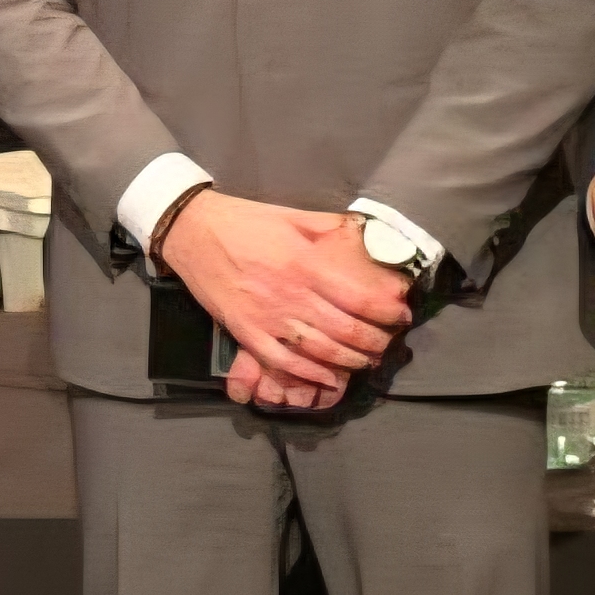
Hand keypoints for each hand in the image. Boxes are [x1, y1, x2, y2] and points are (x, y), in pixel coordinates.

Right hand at [158, 190, 409, 407]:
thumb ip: (331, 228)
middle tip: (388, 344)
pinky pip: (284, 363)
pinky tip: (329, 378)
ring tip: (367, 361)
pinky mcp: (247, 332)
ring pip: (320, 351)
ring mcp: (267, 318)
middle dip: (375, 342)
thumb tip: (368, 233)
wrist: (192, 232)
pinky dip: (311, 374)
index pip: (359, 298)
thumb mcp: (294, 216)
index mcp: (305, 264)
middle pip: (346, 331)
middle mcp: (291, 296)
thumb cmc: (245, 222)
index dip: (387, 312)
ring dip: (350, 361)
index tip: (402, 315)